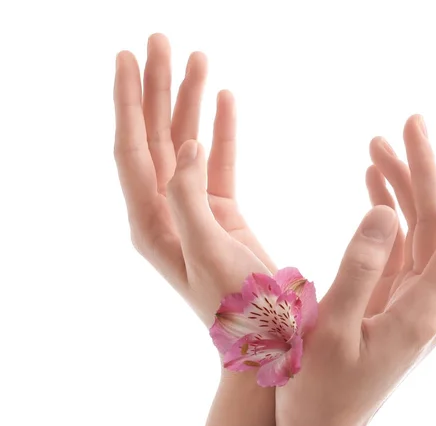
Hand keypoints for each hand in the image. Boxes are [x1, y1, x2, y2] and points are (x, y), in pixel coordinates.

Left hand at [113, 33, 274, 325]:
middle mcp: (166, 213)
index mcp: (151, 224)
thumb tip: (187, 145)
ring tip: (197, 58)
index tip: (127, 57)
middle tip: (161, 41)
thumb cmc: (238, 305)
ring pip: (187, 145)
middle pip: (154, 139)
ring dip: (189, 103)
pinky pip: (221, 163)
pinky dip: (223, 132)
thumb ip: (189, 199)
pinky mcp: (224, 213)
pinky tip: (224, 100)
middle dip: (156, 90)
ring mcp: (196, 211)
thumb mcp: (207, 253)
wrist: (270, 334)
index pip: (131, 151)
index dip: (127, 103)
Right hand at [276, 114, 435, 425]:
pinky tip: (376, 195)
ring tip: (377, 147)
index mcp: (420, 312)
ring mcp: (414, 307)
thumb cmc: (318, 390)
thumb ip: (358, 270)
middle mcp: (427, 306)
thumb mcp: (329, 329)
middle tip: (406, 124)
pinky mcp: (396, 309)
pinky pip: (401, 256)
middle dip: (423, 173)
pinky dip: (389, 221)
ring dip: (400, 192)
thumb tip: (385, 212)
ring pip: (417, 238)